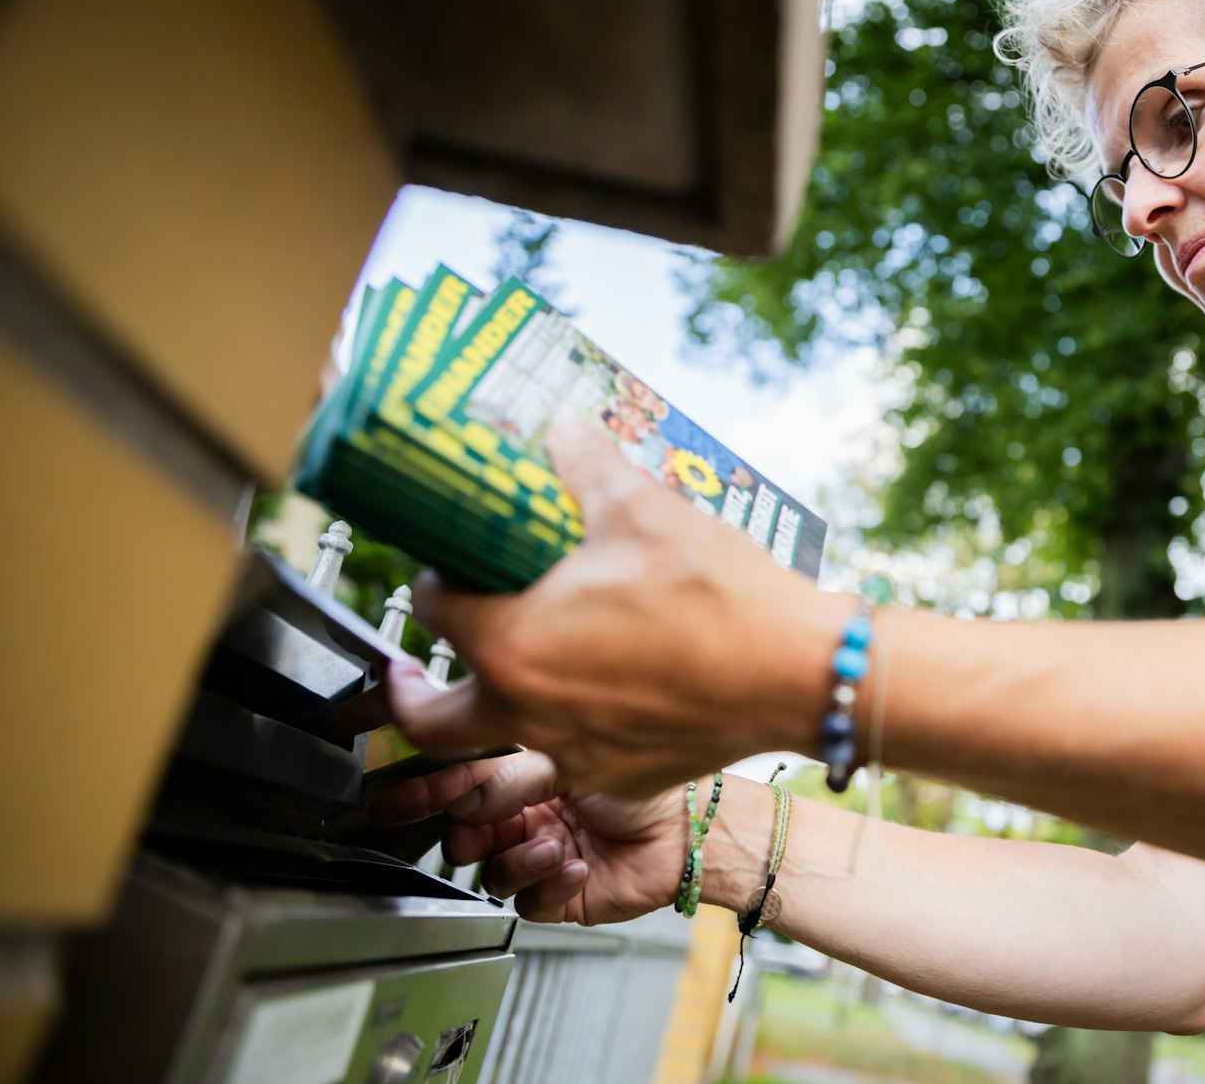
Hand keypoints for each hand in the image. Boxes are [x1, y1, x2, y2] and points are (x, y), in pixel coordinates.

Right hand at [369, 750, 688, 922]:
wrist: (689, 833)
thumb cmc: (644, 785)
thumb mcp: (568, 761)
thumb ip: (509, 774)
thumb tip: (461, 788)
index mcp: (523, 777)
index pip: (458, 783)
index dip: (423, 793)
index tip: (391, 800)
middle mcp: (527, 816)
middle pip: (464, 833)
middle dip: (470, 831)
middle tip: (487, 825)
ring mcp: (539, 856)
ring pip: (491, 871)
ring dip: (519, 857)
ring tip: (554, 842)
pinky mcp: (557, 896)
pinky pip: (527, 902)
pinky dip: (549, 883)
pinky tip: (577, 864)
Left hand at [387, 416, 850, 797]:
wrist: (797, 671)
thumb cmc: (719, 598)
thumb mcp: (642, 508)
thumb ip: (586, 464)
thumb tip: (563, 429)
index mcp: (512, 646)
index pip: (433, 613)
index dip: (434, 583)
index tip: (449, 569)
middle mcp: (528, 712)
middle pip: (432, 720)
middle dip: (409, 695)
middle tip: (407, 673)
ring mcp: (574, 754)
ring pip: (504, 739)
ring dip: (496, 703)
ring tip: (521, 664)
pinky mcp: (622, 775)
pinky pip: (570, 755)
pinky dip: (566, 723)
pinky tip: (601, 684)